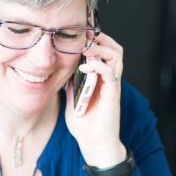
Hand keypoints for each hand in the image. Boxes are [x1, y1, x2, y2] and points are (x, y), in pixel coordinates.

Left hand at [65, 32, 126, 175]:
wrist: (94, 144)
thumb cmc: (85, 124)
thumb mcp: (71, 99)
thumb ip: (69, 83)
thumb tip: (58, 68)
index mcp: (100, 77)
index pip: (104, 50)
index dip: (95, 39)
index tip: (80, 32)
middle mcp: (109, 78)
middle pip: (114, 48)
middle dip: (100, 38)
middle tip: (84, 36)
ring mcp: (112, 85)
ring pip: (116, 55)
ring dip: (100, 48)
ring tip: (85, 48)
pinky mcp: (113, 95)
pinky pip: (111, 73)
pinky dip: (98, 66)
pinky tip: (85, 68)